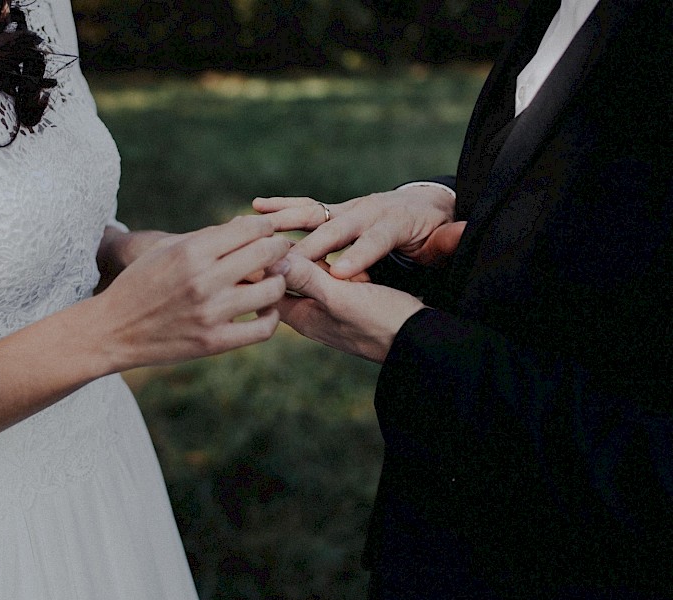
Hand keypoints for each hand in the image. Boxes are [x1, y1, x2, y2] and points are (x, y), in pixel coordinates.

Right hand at [96, 216, 289, 368]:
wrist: (112, 331)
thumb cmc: (139, 283)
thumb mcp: (164, 250)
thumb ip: (206, 237)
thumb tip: (245, 224)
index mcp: (191, 251)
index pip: (251, 228)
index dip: (266, 228)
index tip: (266, 234)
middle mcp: (203, 279)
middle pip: (267, 254)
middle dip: (279, 249)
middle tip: (280, 253)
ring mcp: (210, 313)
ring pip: (272, 289)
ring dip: (277, 282)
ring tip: (271, 282)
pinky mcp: (214, 342)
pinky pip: (263, 328)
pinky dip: (271, 317)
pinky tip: (263, 311)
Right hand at [253, 187, 462, 279]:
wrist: (424, 206)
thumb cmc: (431, 230)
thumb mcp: (443, 238)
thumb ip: (448, 241)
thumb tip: (461, 233)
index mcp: (392, 222)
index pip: (374, 241)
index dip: (360, 256)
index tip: (342, 274)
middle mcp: (365, 210)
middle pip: (335, 229)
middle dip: (310, 246)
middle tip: (286, 261)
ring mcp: (346, 208)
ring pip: (313, 213)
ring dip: (284, 219)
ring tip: (256, 225)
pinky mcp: (333, 211)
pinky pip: (304, 209)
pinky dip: (281, 206)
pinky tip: (256, 206)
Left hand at [276, 253, 425, 363]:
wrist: (422, 339)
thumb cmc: (382, 320)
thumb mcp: (341, 296)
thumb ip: (306, 278)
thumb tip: (269, 261)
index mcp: (302, 317)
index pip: (265, 288)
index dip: (260, 263)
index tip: (265, 242)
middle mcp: (311, 316)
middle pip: (286, 281)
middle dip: (290, 260)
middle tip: (294, 241)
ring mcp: (331, 311)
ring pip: (313, 278)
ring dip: (319, 263)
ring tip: (335, 258)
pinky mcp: (351, 305)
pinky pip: (335, 282)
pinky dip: (340, 270)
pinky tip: (356, 270)